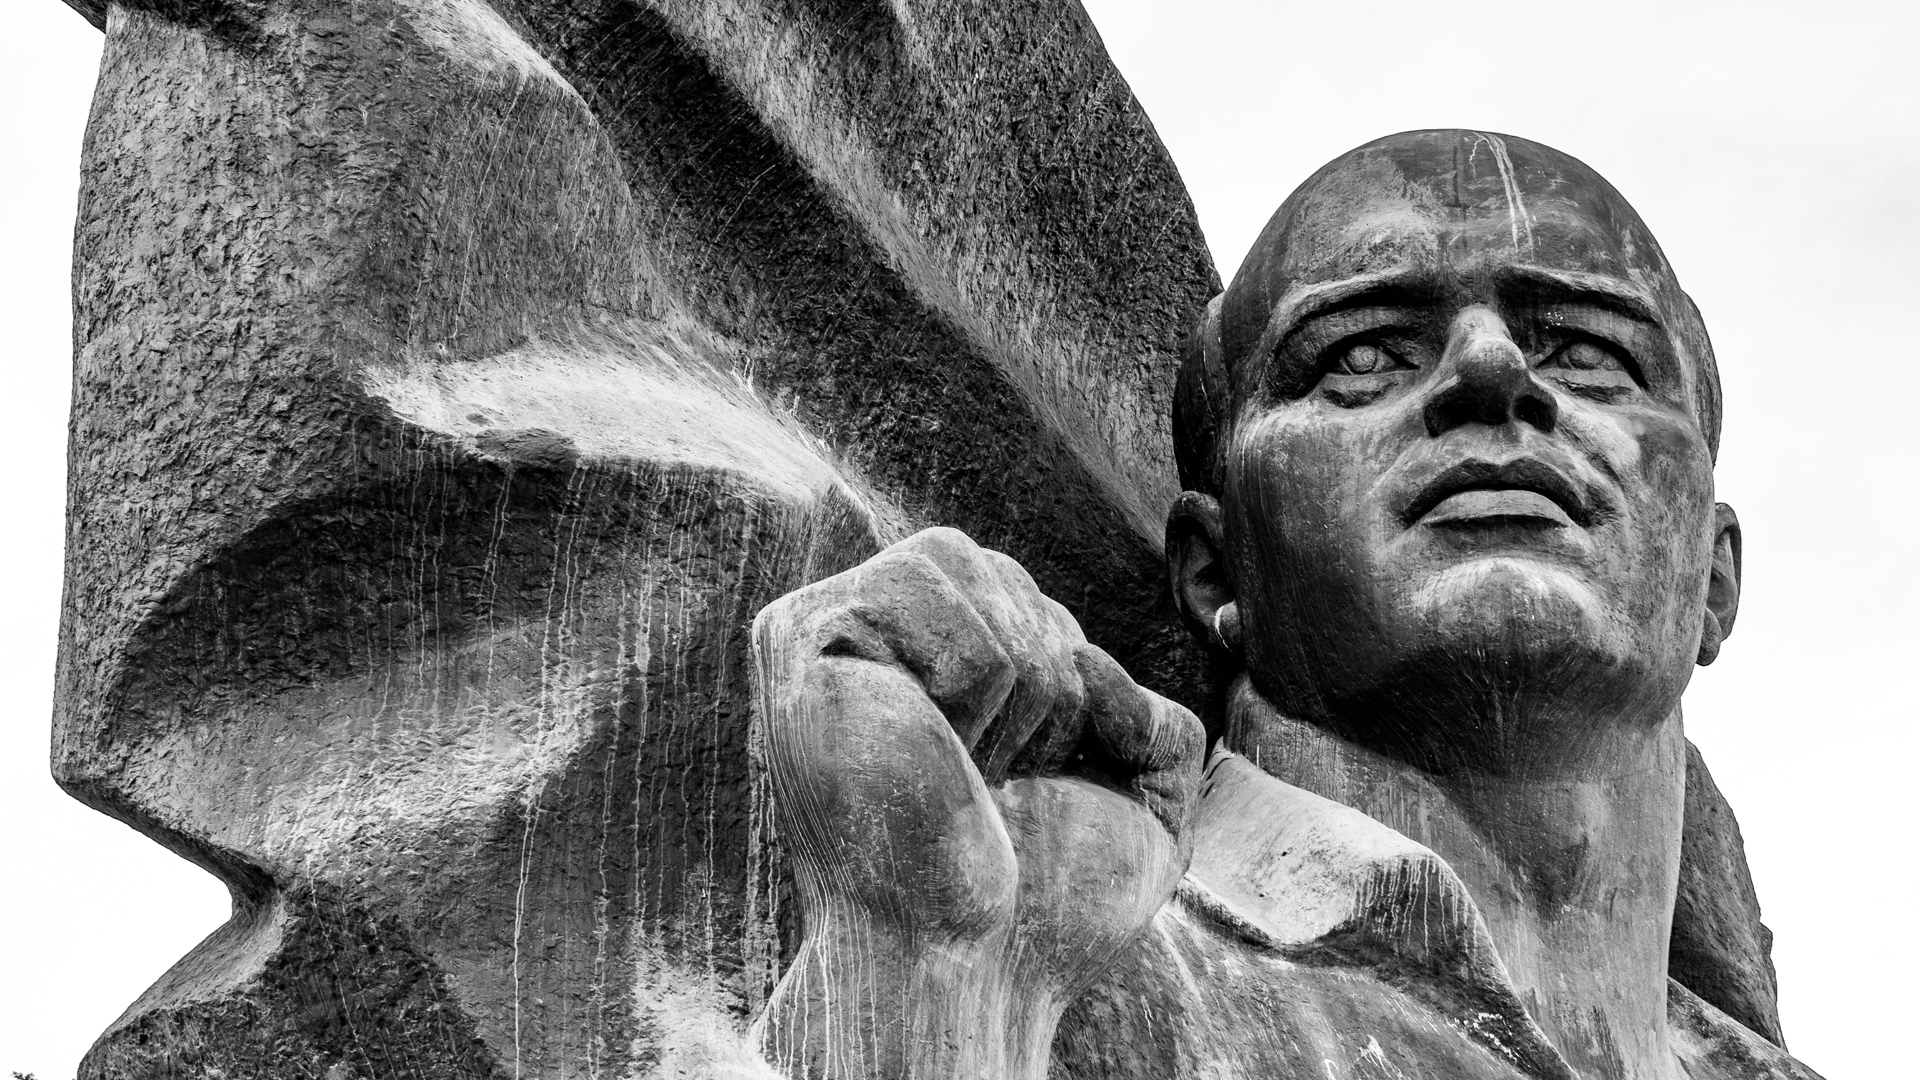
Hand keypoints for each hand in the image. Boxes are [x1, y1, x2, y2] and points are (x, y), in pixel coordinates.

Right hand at [752, 527, 1204, 1079]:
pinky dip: (976, 695)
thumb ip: (1151, 715)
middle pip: (1010, 578)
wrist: (969, 962)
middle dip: (1042, 689)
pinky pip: (954, 614)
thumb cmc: (1039, 893)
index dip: (1064, 689)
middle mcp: (860, 623)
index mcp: (918, 649)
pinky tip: (933, 758)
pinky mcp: (804, 640)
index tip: (1007, 782)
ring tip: (959, 771)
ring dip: (1013, 699)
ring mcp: (824, 623)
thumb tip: (1101, 662)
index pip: (1030, 598)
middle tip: (983, 782)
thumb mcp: (1136, 795)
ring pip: (988, 586)